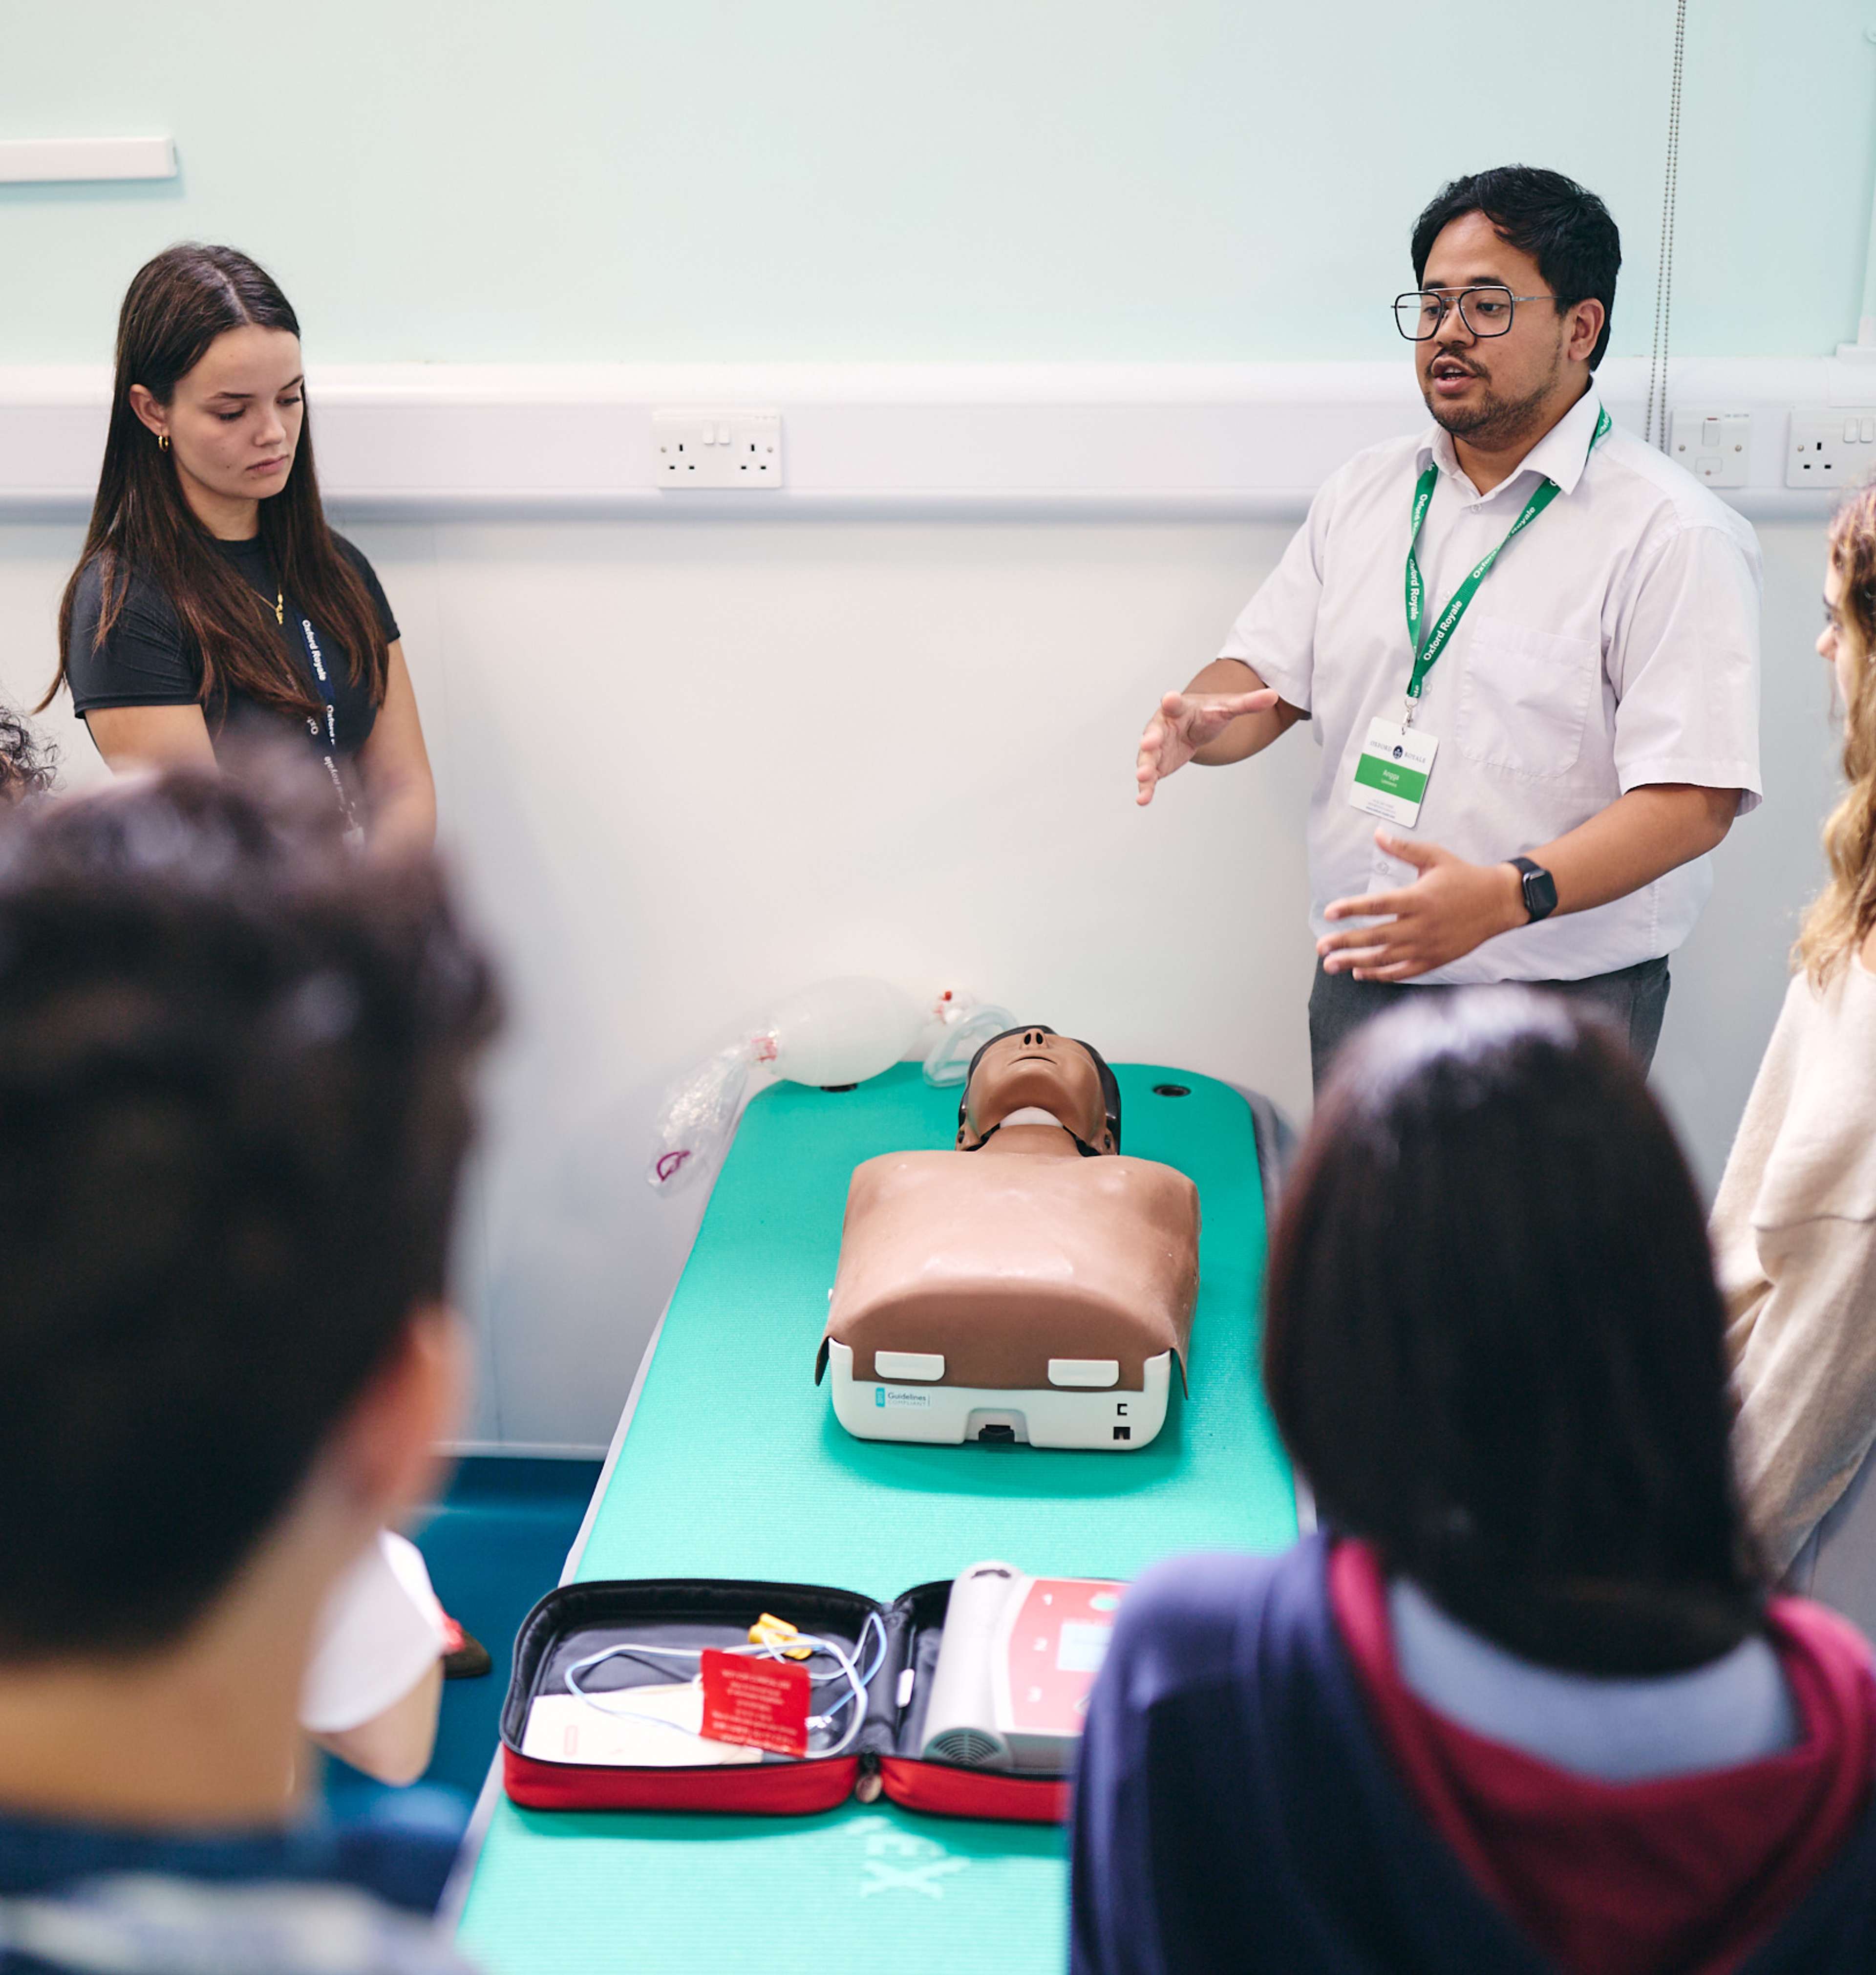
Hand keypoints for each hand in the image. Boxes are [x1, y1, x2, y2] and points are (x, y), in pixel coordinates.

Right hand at [1135, 687, 1277, 805]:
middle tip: (1147, 743)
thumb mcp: (1227, 707)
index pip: (1175, 703)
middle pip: (1154, 731)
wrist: (1192, 724)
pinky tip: (1143, 800)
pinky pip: (1149, 778)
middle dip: (1150, 738)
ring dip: (1144, 767)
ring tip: (1142, 778)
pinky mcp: (1157, 765)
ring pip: (1147, 757)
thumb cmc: (1207, 713)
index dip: (1172, 702)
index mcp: (1179, 709)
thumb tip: (1274, 695)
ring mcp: (1156, 747)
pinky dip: (1146, 788)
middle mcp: (1162, 726)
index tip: (1169, 699)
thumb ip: (1248, 703)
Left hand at [1317, 830, 1526, 980]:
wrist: (1499, 902)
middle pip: (1375, 937)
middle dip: (1344, 943)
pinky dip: (1380, 974)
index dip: (1351, 908)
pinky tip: (1360, 972)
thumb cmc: (1464, 877)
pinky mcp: (1435, 959)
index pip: (1378, 904)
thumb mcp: (1435, 857)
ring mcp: (1427, 946)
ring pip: (1385, 959)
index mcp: (1419, 898)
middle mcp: (1421, 925)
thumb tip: (1377, 834)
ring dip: (1355, 962)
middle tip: (1320, 947)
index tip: (1329, 912)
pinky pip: (1402, 971)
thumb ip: (1404, 849)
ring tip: (1330, 964)